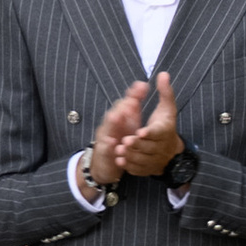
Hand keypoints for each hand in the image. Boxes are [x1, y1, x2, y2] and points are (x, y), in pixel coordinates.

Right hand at [85, 77, 151, 191]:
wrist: (109, 161)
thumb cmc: (122, 136)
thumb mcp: (130, 119)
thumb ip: (135, 101)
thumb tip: (142, 83)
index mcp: (121, 114)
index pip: (126, 100)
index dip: (134, 94)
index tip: (142, 87)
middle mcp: (111, 123)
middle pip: (115, 111)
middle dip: (121, 105)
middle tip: (130, 102)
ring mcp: (105, 136)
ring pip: (107, 127)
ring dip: (112, 122)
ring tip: (117, 117)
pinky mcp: (103, 151)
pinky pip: (104, 147)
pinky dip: (108, 145)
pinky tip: (113, 143)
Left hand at [117, 70, 183, 178]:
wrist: (171, 152)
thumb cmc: (166, 125)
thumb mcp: (168, 109)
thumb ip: (165, 92)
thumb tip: (163, 73)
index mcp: (165, 131)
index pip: (158, 132)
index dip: (149, 133)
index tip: (140, 132)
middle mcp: (161, 147)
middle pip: (147, 146)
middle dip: (135, 144)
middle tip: (124, 141)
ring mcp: (154, 160)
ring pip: (141, 159)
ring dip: (130, 155)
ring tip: (119, 149)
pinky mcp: (148, 169)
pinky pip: (137, 168)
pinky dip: (129, 165)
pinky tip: (120, 160)